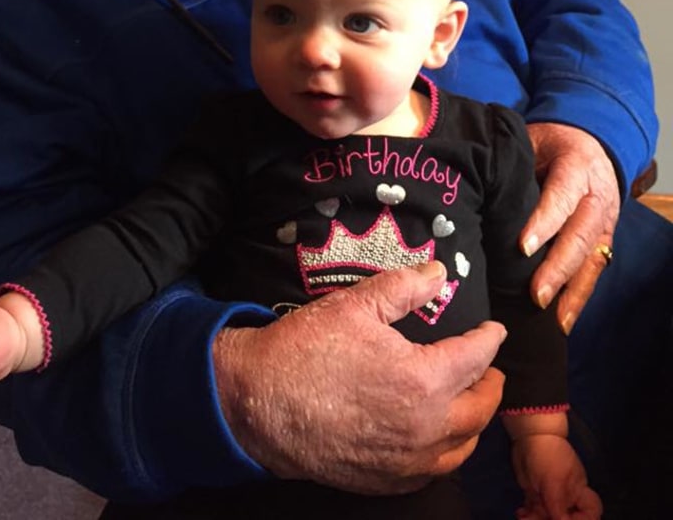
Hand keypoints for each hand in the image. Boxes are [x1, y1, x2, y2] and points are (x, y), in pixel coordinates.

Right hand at [213, 263, 505, 494]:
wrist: (258, 401)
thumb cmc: (306, 349)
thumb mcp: (356, 305)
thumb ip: (404, 287)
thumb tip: (439, 274)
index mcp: (423, 379)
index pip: (476, 357)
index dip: (490, 339)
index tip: (495, 330)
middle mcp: (425, 427)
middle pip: (480, 408)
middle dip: (491, 385)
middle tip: (491, 369)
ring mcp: (406, 461)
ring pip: (462, 447)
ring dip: (474, 422)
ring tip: (470, 402)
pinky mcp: (386, 481)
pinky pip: (433, 471)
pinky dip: (447, 452)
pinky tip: (437, 437)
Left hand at [512, 434, 602, 519]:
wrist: (529, 435)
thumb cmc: (547, 454)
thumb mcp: (553, 481)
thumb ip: (557, 504)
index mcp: (577, 491)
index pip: (590, 512)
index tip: (567, 519)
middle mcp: (565, 496)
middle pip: (566, 517)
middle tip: (541, 518)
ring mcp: (549, 494)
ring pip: (547, 516)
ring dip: (536, 519)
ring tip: (524, 517)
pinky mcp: (534, 492)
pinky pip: (534, 509)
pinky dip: (528, 514)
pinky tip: (521, 512)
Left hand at [522, 123, 619, 333]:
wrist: (589, 143)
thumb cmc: (548, 144)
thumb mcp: (530, 141)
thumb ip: (510, 163)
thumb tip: (470, 184)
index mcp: (577, 166)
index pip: (561, 196)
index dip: (544, 221)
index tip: (523, 246)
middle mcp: (596, 196)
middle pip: (580, 235)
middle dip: (558, 267)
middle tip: (535, 294)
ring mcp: (604, 221)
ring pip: (592, 259)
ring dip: (572, 291)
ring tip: (553, 318)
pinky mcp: (603, 240)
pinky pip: (594, 270)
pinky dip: (580, 297)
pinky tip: (564, 320)